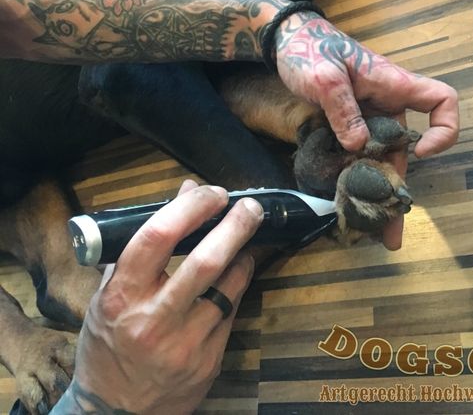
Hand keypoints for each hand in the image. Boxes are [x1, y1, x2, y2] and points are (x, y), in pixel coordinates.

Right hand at [54, 181, 262, 414]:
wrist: (116, 411)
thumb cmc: (110, 341)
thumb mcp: (109, 293)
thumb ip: (144, 243)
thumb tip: (185, 192)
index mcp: (121, 296)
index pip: (157, 237)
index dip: (191, 207)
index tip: (211, 193)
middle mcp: (152, 319)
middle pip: (205, 261)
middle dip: (235, 226)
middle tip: (250, 206)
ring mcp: (184, 343)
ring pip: (228, 285)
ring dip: (243, 254)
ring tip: (248, 236)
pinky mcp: (207, 360)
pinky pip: (232, 310)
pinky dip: (238, 284)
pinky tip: (238, 270)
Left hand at [274, 14, 458, 249]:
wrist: (285, 41)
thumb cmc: (309, 49)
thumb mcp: (324, 77)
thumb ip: (343, 110)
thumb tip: (359, 147)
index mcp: (392, 85)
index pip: (441, 101)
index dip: (443, 128)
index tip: (420, 152)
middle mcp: (386, 106)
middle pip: (405, 149)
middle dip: (399, 188)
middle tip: (392, 233)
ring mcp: (366, 118)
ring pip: (379, 159)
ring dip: (375, 194)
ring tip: (372, 232)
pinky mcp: (347, 126)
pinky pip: (357, 157)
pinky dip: (354, 180)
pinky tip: (345, 206)